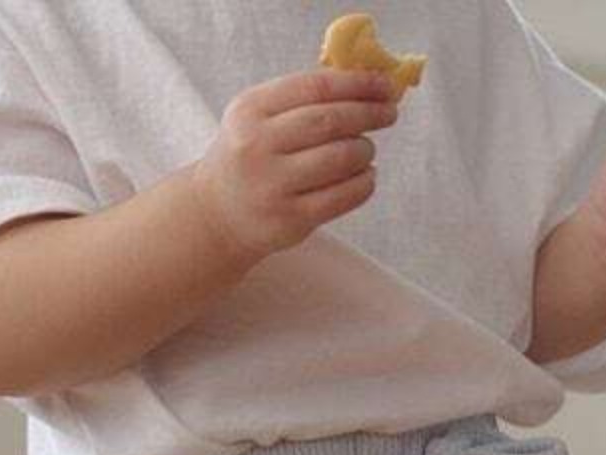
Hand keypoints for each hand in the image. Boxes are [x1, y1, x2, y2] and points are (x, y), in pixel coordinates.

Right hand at [189, 66, 398, 266]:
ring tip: (366, 150)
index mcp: (251, 110)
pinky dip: (363, 183)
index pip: (315, 88)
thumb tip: (364, 83)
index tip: (383, 85)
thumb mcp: (258, 117)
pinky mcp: (290, 220)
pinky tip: (366, 176)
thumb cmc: (249, 157)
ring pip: (339, 159)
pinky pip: (341, 197)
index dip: (357, 84)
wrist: (217, 214)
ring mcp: (273, 185)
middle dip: (368, 114)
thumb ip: (301, 98)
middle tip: (389, 113)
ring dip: (365, 150)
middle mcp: (257, 145)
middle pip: (330, 122)